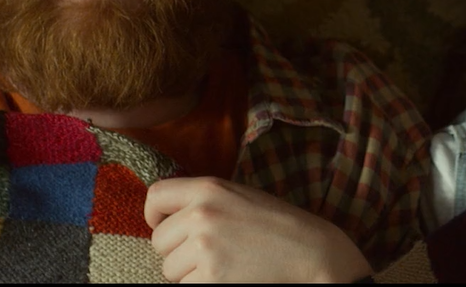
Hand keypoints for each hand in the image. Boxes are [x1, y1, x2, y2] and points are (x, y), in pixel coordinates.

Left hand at [145, 176, 372, 282]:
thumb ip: (203, 200)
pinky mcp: (211, 278)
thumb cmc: (277, 225)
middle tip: (211, 253)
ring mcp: (205, 247)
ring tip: (224, 265)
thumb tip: (165, 215)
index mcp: (208, 188)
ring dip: (188, 273)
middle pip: (159, 240)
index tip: (162, 225)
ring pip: (169, 269)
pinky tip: (227, 279)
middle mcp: (201, 214)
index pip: (156, 196)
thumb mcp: (239, 195)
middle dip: (177, 251)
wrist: (311, 253)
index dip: (155, 215)